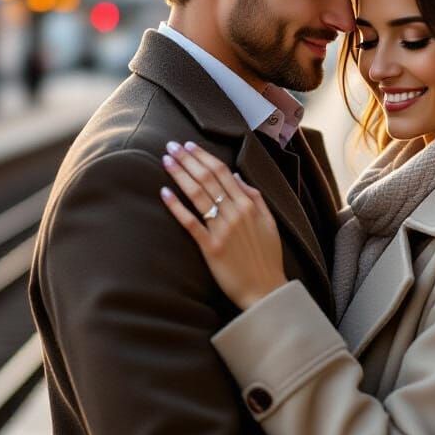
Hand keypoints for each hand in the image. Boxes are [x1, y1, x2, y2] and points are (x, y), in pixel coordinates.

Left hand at [160, 141, 286, 308]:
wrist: (266, 290)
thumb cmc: (267, 258)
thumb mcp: (270, 223)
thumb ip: (255, 198)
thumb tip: (237, 176)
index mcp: (249, 205)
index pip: (223, 173)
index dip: (203, 157)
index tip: (189, 146)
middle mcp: (235, 213)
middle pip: (207, 179)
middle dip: (188, 159)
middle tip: (171, 145)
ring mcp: (222, 230)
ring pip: (198, 195)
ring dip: (180, 175)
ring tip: (166, 160)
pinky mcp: (211, 248)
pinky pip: (191, 222)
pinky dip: (177, 206)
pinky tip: (164, 192)